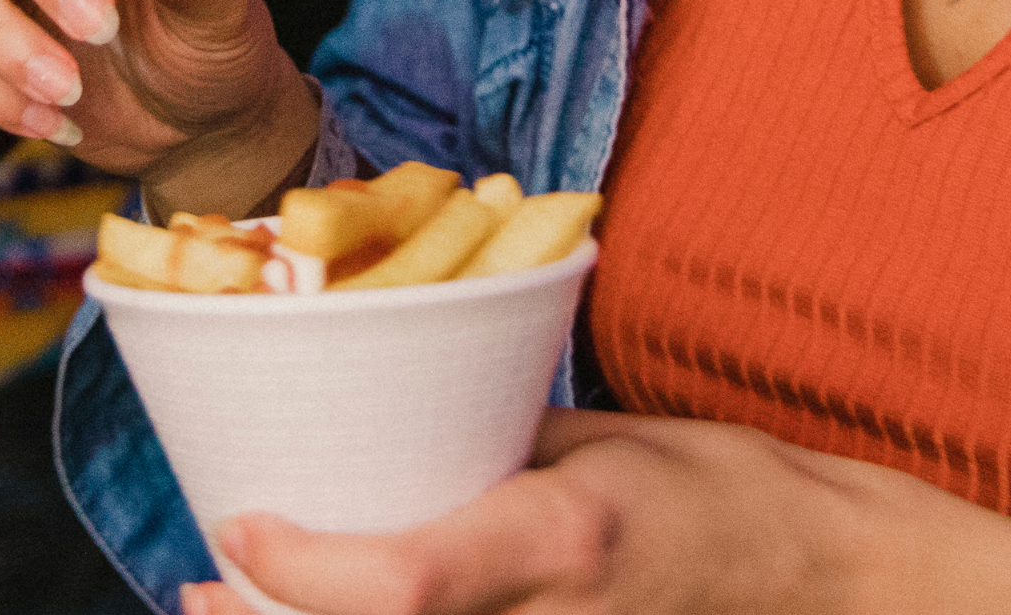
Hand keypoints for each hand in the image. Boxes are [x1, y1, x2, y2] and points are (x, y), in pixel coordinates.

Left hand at [184, 410, 1010, 614]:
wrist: (812, 574)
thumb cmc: (711, 482)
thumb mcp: (597, 437)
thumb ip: (490, 442)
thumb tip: (386, 415)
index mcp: (564, 537)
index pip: (410, 581)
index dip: (305, 571)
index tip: (237, 526)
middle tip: (199, 596)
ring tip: (231, 611)